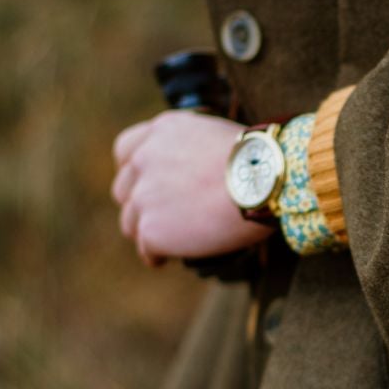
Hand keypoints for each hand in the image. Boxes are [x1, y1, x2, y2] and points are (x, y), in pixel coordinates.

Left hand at [110, 110, 273, 268]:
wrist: (264, 183)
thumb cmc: (257, 162)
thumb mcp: (215, 135)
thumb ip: (189, 148)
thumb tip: (190, 172)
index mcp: (161, 131)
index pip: (125, 151)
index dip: (134, 171)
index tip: (146, 184)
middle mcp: (144, 159)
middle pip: (123, 190)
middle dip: (139, 204)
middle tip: (163, 217)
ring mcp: (143, 195)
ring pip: (130, 223)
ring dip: (148, 231)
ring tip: (170, 240)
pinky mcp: (150, 229)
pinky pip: (146, 250)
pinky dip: (157, 255)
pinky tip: (168, 258)